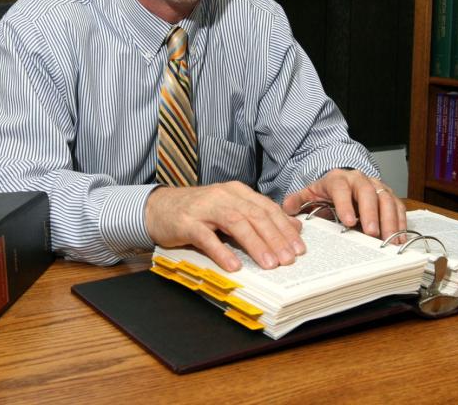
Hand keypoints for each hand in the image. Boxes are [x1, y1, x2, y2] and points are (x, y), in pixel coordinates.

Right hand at [145, 182, 304, 271]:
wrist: (157, 207)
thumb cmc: (197, 211)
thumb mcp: (230, 210)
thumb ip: (258, 216)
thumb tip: (292, 228)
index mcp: (237, 192)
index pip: (266, 208)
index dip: (285, 228)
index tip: (299, 247)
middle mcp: (223, 196)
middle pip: (255, 215)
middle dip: (275, 238)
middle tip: (289, 259)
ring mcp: (204, 208)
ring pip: (236, 224)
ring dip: (255, 245)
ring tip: (269, 264)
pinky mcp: (187, 222)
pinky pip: (207, 237)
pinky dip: (222, 252)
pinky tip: (234, 266)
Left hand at [282, 169, 405, 239]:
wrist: (342, 182)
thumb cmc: (326, 192)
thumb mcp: (309, 193)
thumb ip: (297, 200)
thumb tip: (287, 208)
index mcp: (338, 179)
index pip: (341, 188)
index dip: (345, 204)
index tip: (347, 222)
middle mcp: (360, 180)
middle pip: (368, 193)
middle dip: (371, 213)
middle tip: (371, 233)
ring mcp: (377, 187)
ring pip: (387, 200)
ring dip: (389, 220)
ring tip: (389, 239)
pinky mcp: (388, 196)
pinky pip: (398, 207)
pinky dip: (400, 222)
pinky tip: (399, 237)